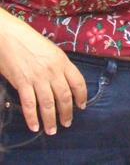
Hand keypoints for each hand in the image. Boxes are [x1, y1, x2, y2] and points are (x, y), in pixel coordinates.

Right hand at [0, 13, 85, 134]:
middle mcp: (53, 71)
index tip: (82, 106)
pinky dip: (32, 117)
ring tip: (52, 130)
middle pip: (65, 96)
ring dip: (51, 119)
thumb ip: (59, 66)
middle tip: (67, 123)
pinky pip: (29, 104)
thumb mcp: (52, 51)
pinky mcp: (22, 83)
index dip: (81, 96)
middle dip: (67, 112)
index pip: (78, 82)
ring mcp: (37, 78)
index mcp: (63, 62)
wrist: (9, 37)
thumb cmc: (30, 41)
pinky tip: (34, 126)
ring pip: (48, 103)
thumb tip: (63, 83)